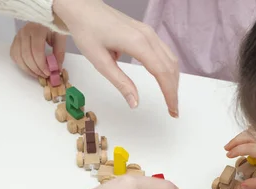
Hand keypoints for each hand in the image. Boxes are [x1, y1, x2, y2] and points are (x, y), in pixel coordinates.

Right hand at [10, 22, 66, 77]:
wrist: (45, 17)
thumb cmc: (53, 26)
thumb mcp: (60, 37)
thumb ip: (59, 52)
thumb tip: (56, 68)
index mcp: (37, 29)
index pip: (36, 51)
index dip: (41, 64)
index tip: (48, 72)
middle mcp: (24, 31)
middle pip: (26, 56)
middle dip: (36, 69)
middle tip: (44, 75)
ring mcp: (18, 36)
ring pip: (18, 57)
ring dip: (28, 69)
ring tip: (38, 74)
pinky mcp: (15, 40)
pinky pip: (14, 56)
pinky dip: (21, 65)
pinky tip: (30, 68)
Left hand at [53, 0, 178, 116]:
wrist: (81, 7)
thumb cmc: (87, 30)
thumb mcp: (100, 62)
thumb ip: (121, 83)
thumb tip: (135, 103)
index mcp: (137, 43)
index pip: (162, 72)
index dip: (170, 94)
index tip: (172, 110)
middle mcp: (147, 36)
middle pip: (170, 67)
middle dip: (174, 90)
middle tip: (173, 110)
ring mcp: (148, 32)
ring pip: (170, 59)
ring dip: (173, 80)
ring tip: (170, 98)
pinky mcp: (145, 32)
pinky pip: (165, 52)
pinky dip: (168, 68)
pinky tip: (165, 79)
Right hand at [224, 130, 255, 188]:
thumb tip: (242, 185)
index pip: (247, 147)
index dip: (235, 150)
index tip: (228, 156)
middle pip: (248, 135)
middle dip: (235, 141)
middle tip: (227, 148)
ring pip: (254, 130)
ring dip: (242, 135)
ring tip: (235, 144)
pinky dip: (252, 132)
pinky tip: (249, 138)